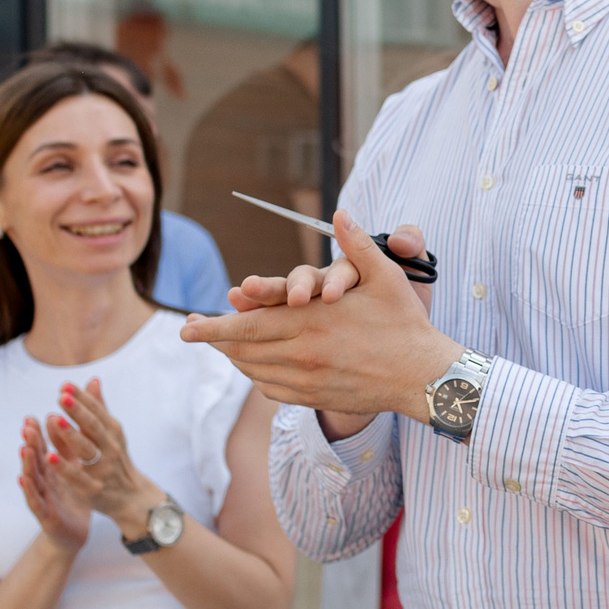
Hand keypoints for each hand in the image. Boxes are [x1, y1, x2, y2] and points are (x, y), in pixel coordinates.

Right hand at [17, 415, 91, 552]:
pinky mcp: (45, 515)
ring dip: (28, 463)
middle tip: (27, 426)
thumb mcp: (73, 471)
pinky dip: (29, 490)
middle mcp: (44, 482)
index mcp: (51, 471)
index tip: (32, 417)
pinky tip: (24, 478)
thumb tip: (64, 423)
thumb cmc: (72, 498)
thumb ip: (69, 448)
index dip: (37, 434)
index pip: (43, 449)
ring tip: (25, 447)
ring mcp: (43, 499)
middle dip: (31, 443)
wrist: (76, 533)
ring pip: (33, 479)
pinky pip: (36, 502)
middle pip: (35, 461)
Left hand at [43, 378, 165, 533]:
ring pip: (86, 450)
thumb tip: (93, 379)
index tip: (65, 384)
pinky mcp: (93, 488)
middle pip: (93, 427)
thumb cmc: (116, 460)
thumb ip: (99, 408)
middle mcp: (110, 448)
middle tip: (62, 396)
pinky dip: (63, 466)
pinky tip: (48, 455)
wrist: (132, 497)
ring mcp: (103, 469)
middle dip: (78, 411)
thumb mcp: (112, 433)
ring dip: (70, 435)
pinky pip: (77, 476)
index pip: (97, 411)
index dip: (82, 398)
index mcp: (113, 432)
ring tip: (54, 419)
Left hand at [184, 213, 460, 421]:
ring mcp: (307, 379)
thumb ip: (356, 245)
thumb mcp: (385, 277)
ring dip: (234, 356)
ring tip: (223, 343)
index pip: (247, 326)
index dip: (213, 326)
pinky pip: (271, 389)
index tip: (185, 326)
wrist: (423, 376)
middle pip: (242, 350)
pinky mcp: (315, 396)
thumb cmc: (404, 323)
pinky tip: (256, 365)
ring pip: (253, 370)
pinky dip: (257, 375)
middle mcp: (303, 354)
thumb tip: (340, 212)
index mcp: (312, 322)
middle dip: (213, 340)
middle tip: (192, 331)